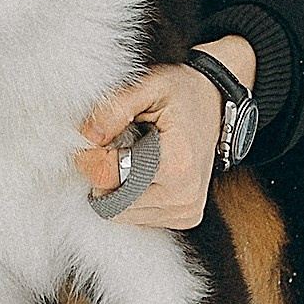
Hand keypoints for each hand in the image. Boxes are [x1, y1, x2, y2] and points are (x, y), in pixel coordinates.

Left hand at [73, 35, 255, 229]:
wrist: (216, 103)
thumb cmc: (183, 94)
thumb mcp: (149, 85)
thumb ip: (114, 109)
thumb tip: (87, 137)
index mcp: (177, 166)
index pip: (110, 178)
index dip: (90, 157)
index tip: (92, 137)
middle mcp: (183, 197)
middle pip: (112, 201)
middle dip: (102, 173)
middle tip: (115, 143)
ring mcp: (185, 211)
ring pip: (120, 213)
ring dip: (115, 185)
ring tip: (134, 154)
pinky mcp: (184, 217)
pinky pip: (136, 216)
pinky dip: (129, 194)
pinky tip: (144, 170)